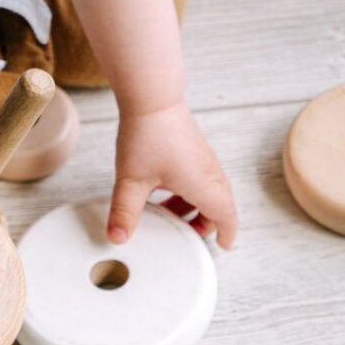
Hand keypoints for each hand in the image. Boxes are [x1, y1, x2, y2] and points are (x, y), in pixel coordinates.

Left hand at [107, 101, 237, 249]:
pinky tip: (162, 190)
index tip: (221, 247)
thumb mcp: (131, 180)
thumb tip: (117, 238)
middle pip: (219, 206)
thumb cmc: (147, 135)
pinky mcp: (193, 148)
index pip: (227, 217)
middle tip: (185, 235)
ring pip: (208, 191)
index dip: (226, 235)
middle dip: (205, 224)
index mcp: (204, 186)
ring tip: (168, 215)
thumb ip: (124, 212)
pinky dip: (188, 191)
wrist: (152, 98)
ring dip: (194, 207)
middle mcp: (210, 173)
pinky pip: (199, 177)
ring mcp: (203, 158)